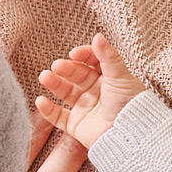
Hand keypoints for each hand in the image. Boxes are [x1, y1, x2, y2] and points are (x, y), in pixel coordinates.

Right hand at [32, 32, 147, 149]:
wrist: (129, 136)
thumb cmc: (130, 106)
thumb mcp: (121, 78)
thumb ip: (108, 57)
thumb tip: (98, 35)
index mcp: (109, 79)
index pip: (92, 62)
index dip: (83, 56)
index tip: (75, 54)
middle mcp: (96, 92)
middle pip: (76, 75)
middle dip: (65, 69)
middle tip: (57, 66)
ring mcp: (85, 108)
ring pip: (65, 92)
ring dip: (54, 84)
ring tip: (45, 77)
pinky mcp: (77, 125)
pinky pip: (58, 116)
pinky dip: (48, 110)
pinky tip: (41, 100)